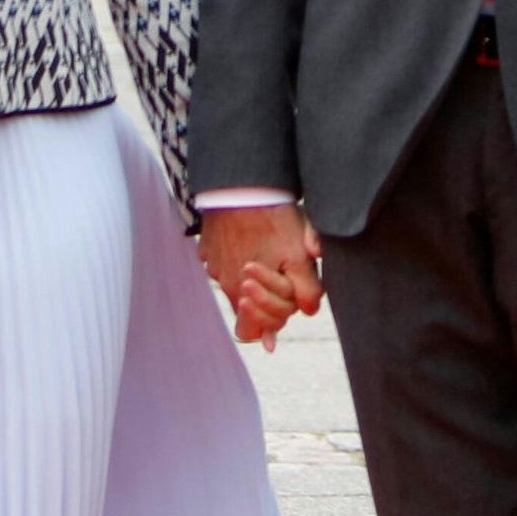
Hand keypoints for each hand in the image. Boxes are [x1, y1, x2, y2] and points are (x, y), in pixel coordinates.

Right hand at [201, 202, 322, 347]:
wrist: (242, 184)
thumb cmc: (273, 220)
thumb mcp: (299, 256)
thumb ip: (306, 290)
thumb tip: (308, 311)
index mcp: (243, 293)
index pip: (253, 332)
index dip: (275, 317)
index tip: (287, 293)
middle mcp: (223, 284)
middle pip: (246, 309)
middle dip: (266, 298)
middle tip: (281, 273)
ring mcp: (212, 265)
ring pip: (237, 283)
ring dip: (254, 276)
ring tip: (267, 249)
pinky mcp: (208, 247)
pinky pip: (224, 261)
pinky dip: (238, 255)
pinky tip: (252, 235)